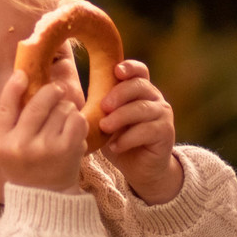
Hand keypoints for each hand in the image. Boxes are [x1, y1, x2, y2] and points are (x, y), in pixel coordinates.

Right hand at [0, 67, 86, 193]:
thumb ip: (11, 119)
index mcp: (0, 143)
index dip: (13, 87)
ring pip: (62, 107)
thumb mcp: (7, 147)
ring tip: (62, 124)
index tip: (22, 74)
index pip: (4, 107)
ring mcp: (45, 147)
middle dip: (51, 92)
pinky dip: (77, 120)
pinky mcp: (67, 149)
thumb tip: (22, 77)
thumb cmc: (26, 165)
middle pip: (39, 101)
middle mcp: (20, 145)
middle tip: (56, 91)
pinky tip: (72, 131)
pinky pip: (77, 118)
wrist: (46, 198)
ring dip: (66, 109)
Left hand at [97, 60, 181, 204]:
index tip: (115, 72)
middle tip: (103, 107)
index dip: (129, 67)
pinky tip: (115, 146)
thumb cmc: (119, 140)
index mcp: (140, 90)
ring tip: (105, 127)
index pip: (139, 71)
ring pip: (142, 108)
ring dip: (120, 117)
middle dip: (118, 94)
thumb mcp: (107, 121)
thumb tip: (70, 101)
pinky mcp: (166, 133)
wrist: (140, 169)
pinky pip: (148, 130)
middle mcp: (154, 98)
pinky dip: (128, 138)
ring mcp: (162, 115)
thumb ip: (99, 109)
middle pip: (139, 86)